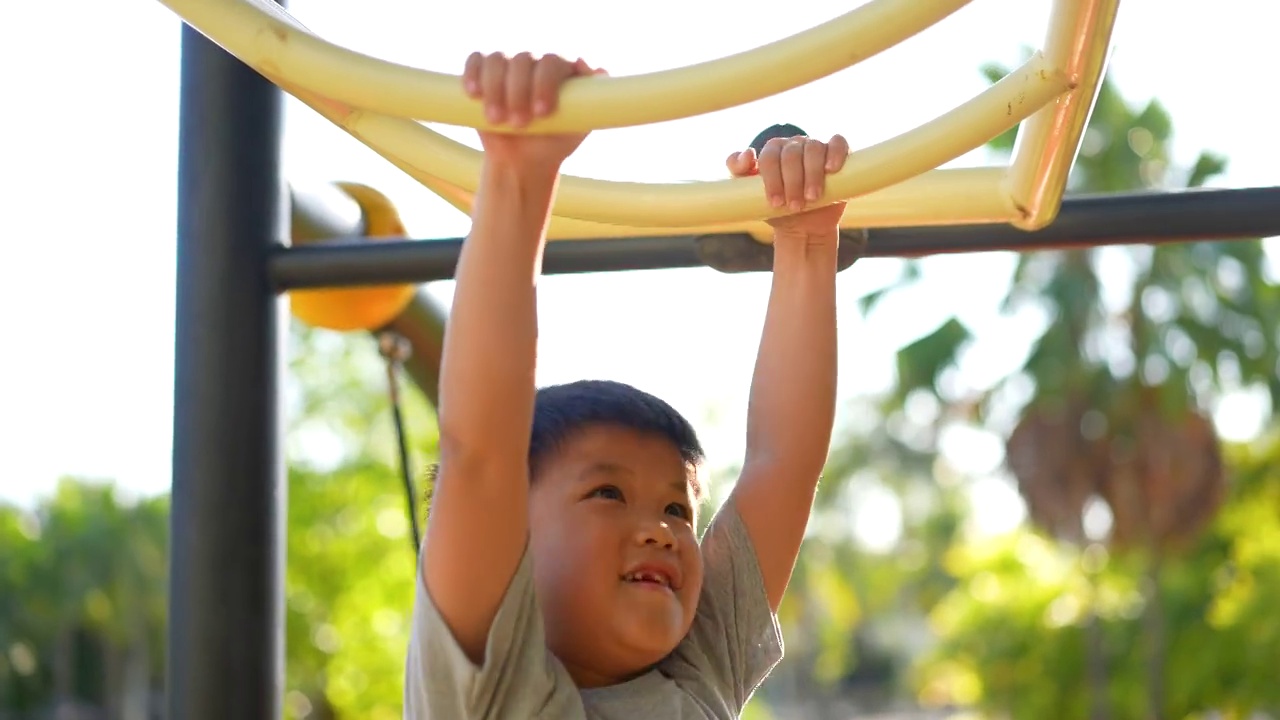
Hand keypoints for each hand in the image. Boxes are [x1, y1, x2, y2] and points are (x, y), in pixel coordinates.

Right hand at [463, 52, 604, 172]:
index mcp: (560, 70)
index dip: (545, 84)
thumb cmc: (556, 142)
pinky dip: (473, 74)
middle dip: (519, 92)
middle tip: (520, 124)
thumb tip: (601, 71)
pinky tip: (474, 94)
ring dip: (495, 89)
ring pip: (497, 61)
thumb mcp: (579, 126)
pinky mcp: (484, 73)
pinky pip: (476, 61)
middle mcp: (534, 63)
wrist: (523, 160)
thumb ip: (593, 100)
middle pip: (522, 60)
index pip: (552, 62)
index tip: (543, 113)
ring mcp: (508, 66)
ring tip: (497, 120)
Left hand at [726, 134, 849, 236]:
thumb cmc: (777, 208)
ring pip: (814, 149)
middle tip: (794, 206)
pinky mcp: (838, 154)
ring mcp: (816, 147)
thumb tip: (747, 154)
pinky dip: (835, 153)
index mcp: (773, 150)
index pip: (770, 156)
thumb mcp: (750, 194)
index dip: (772, 179)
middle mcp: (795, 144)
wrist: (804, 226)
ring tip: (811, 197)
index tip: (775, 202)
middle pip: (791, 154)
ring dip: (812, 175)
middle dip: (792, 182)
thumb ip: (739, 172)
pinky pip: (838, 143)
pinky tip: (831, 169)